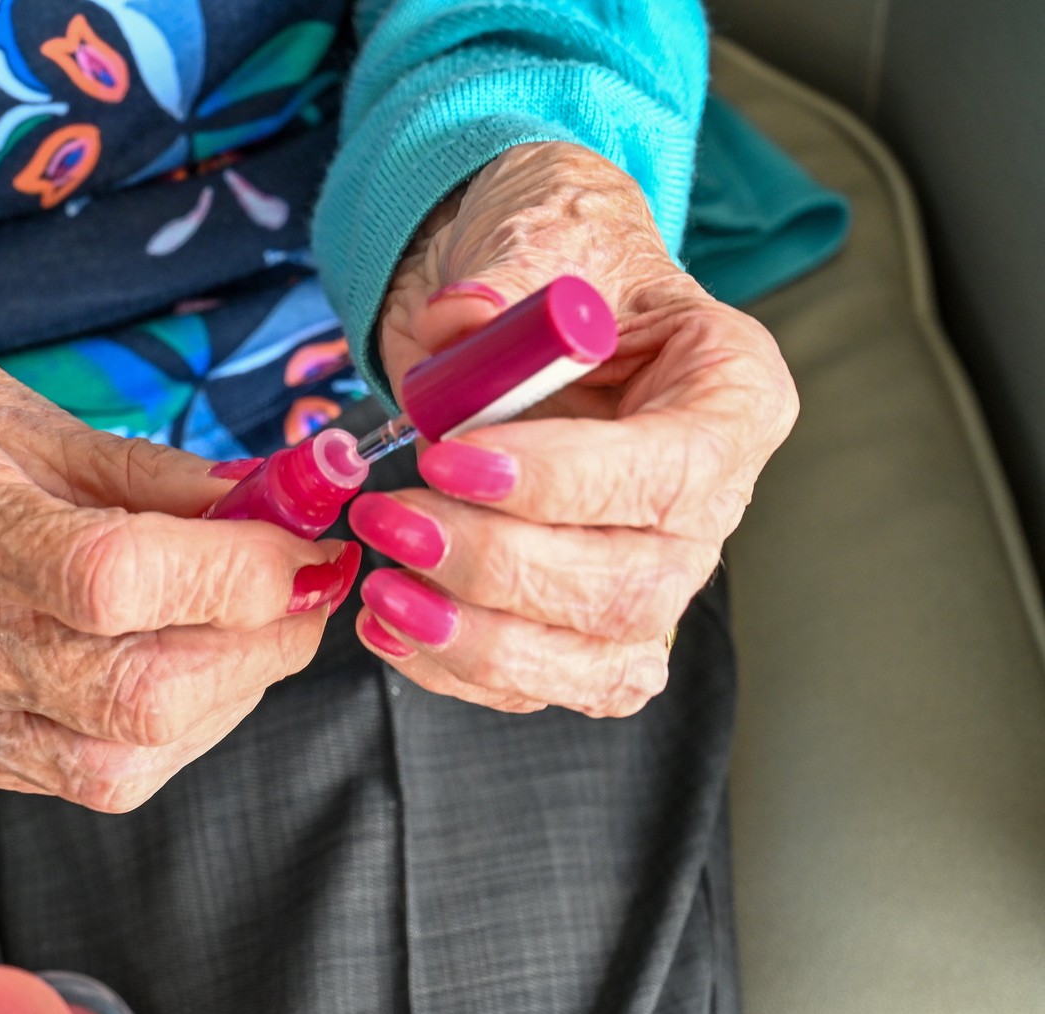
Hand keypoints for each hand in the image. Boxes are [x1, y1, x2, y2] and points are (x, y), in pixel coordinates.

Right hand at [0, 295, 356, 810]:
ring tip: (245, 635)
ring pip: (113, 763)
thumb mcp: (26, 407)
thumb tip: (276, 513)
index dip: (238, 576)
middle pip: (130, 695)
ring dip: (216, 704)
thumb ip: (154, 476)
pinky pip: (69, 775)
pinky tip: (169, 669)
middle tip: (304, 597)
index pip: (115, 580)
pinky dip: (150, 731)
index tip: (306, 549)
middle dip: (256, 650)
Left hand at [357, 142, 797, 715]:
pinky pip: (545, 682)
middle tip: (392, 517)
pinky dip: (462, 670)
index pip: (669, 471)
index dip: (560, 480)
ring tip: (385, 592)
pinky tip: (392, 626)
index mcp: (732, 395)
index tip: (449, 459)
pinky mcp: (591, 624)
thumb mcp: (541, 228)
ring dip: (481, 641)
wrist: (528, 309)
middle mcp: (711, 504)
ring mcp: (656, 574)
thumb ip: (507, 274)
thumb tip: (461, 319)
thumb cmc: (557, 262)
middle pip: (632, 584)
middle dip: (499, 565)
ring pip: (598, 659)